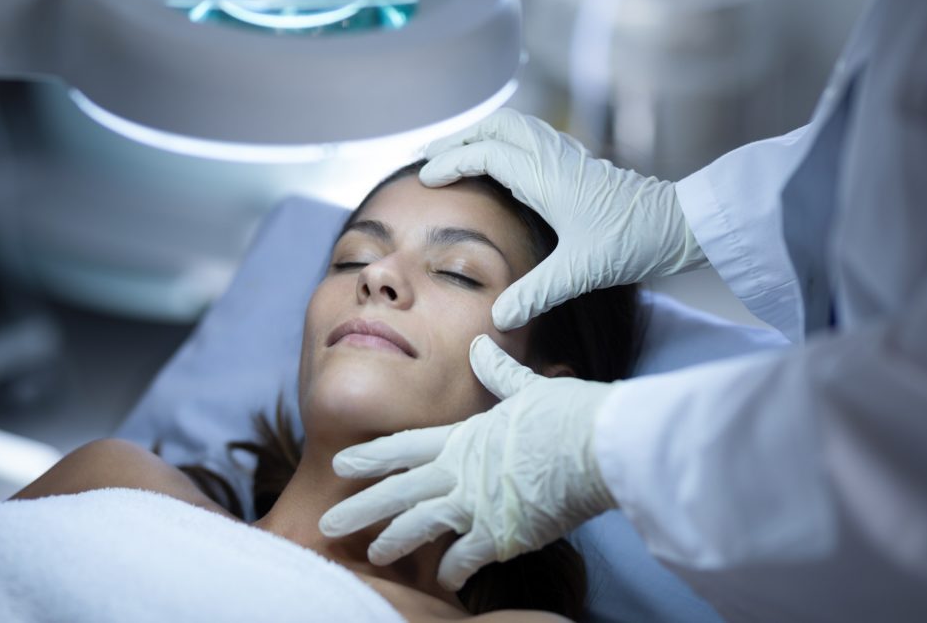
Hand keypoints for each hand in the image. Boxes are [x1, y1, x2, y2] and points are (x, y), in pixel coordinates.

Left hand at [318, 334, 617, 590]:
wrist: (598, 447)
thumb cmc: (566, 412)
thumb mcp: (526, 388)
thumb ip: (498, 374)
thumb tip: (482, 344)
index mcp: (463, 436)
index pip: (404, 446)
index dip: (369, 457)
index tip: (340, 465)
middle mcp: (460, 471)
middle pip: (399, 492)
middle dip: (361, 509)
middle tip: (327, 526)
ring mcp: (476, 504)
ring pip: (420, 526)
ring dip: (394, 541)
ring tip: (374, 555)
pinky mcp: (500, 534)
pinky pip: (465, 557)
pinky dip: (452, 569)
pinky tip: (443, 580)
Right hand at [421, 108, 704, 329]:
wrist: (682, 224)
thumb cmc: (635, 240)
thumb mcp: (582, 271)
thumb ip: (537, 291)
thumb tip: (500, 317)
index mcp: (548, 176)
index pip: (487, 153)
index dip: (452, 161)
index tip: (425, 178)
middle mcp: (556, 159)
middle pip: (498, 126)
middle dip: (460, 137)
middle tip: (429, 154)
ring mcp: (570, 158)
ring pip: (518, 127)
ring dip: (483, 134)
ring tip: (458, 152)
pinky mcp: (582, 166)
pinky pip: (535, 139)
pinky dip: (508, 141)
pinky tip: (506, 161)